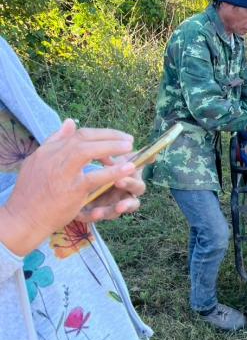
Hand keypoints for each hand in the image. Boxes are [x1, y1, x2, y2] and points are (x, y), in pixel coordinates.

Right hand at [0, 120, 135, 255]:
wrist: (23, 218)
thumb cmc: (32, 193)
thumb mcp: (38, 162)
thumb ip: (55, 141)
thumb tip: (69, 122)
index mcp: (47, 151)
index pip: (76, 134)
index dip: (99, 134)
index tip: (116, 135)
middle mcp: (52, 157)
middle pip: (83, 138)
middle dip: (108, 135)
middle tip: (128, 139)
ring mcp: (62, 173)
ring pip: (88, 151)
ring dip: (112, 146)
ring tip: (130, 148)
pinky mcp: (72, 190)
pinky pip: (96, 177)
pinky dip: (114, 171)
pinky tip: (128, 168)